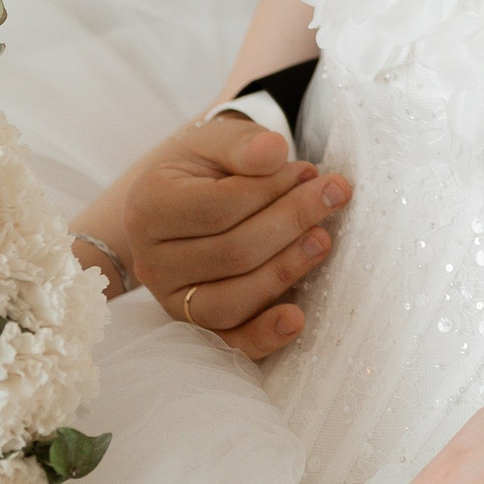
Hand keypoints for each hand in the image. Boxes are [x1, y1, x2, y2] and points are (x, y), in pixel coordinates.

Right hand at [120, 117, 351, 356]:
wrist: (188, 198)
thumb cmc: (208, 167)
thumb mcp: (219, 141)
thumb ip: (243, 145)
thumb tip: (273, 152)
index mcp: (148, 206)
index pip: (219, 207)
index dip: (272, 190)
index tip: (311, 171)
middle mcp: (151, 261)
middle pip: (231, 253)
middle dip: (291, 223)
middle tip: (335, 194)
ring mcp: (171, 299)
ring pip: (230, 300)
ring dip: (286, 271)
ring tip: (324, 239)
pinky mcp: (195, 325)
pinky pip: (228, 342)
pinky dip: (263, 336)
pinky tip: (297, 319)